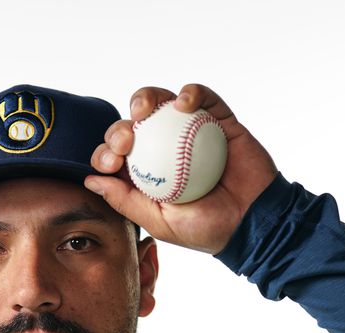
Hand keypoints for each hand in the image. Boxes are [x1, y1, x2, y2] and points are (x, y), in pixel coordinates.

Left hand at [86, 83, 278, 253]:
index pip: (117, 153)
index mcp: (146, 172)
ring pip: (162, 103)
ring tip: (145, 109)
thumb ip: (126, 201)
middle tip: (126, 139)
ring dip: (148, 98)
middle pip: (133, 124)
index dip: (106, 150)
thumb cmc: (207, 228)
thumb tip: (91, 180)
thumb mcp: (160, 222)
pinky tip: (185, 102)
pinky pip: (203, 97)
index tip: (110, 161)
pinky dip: (191, 93)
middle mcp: (165, 147)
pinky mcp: (218, 120)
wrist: (254, 222)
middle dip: (120, 126)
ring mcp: (191, 131)